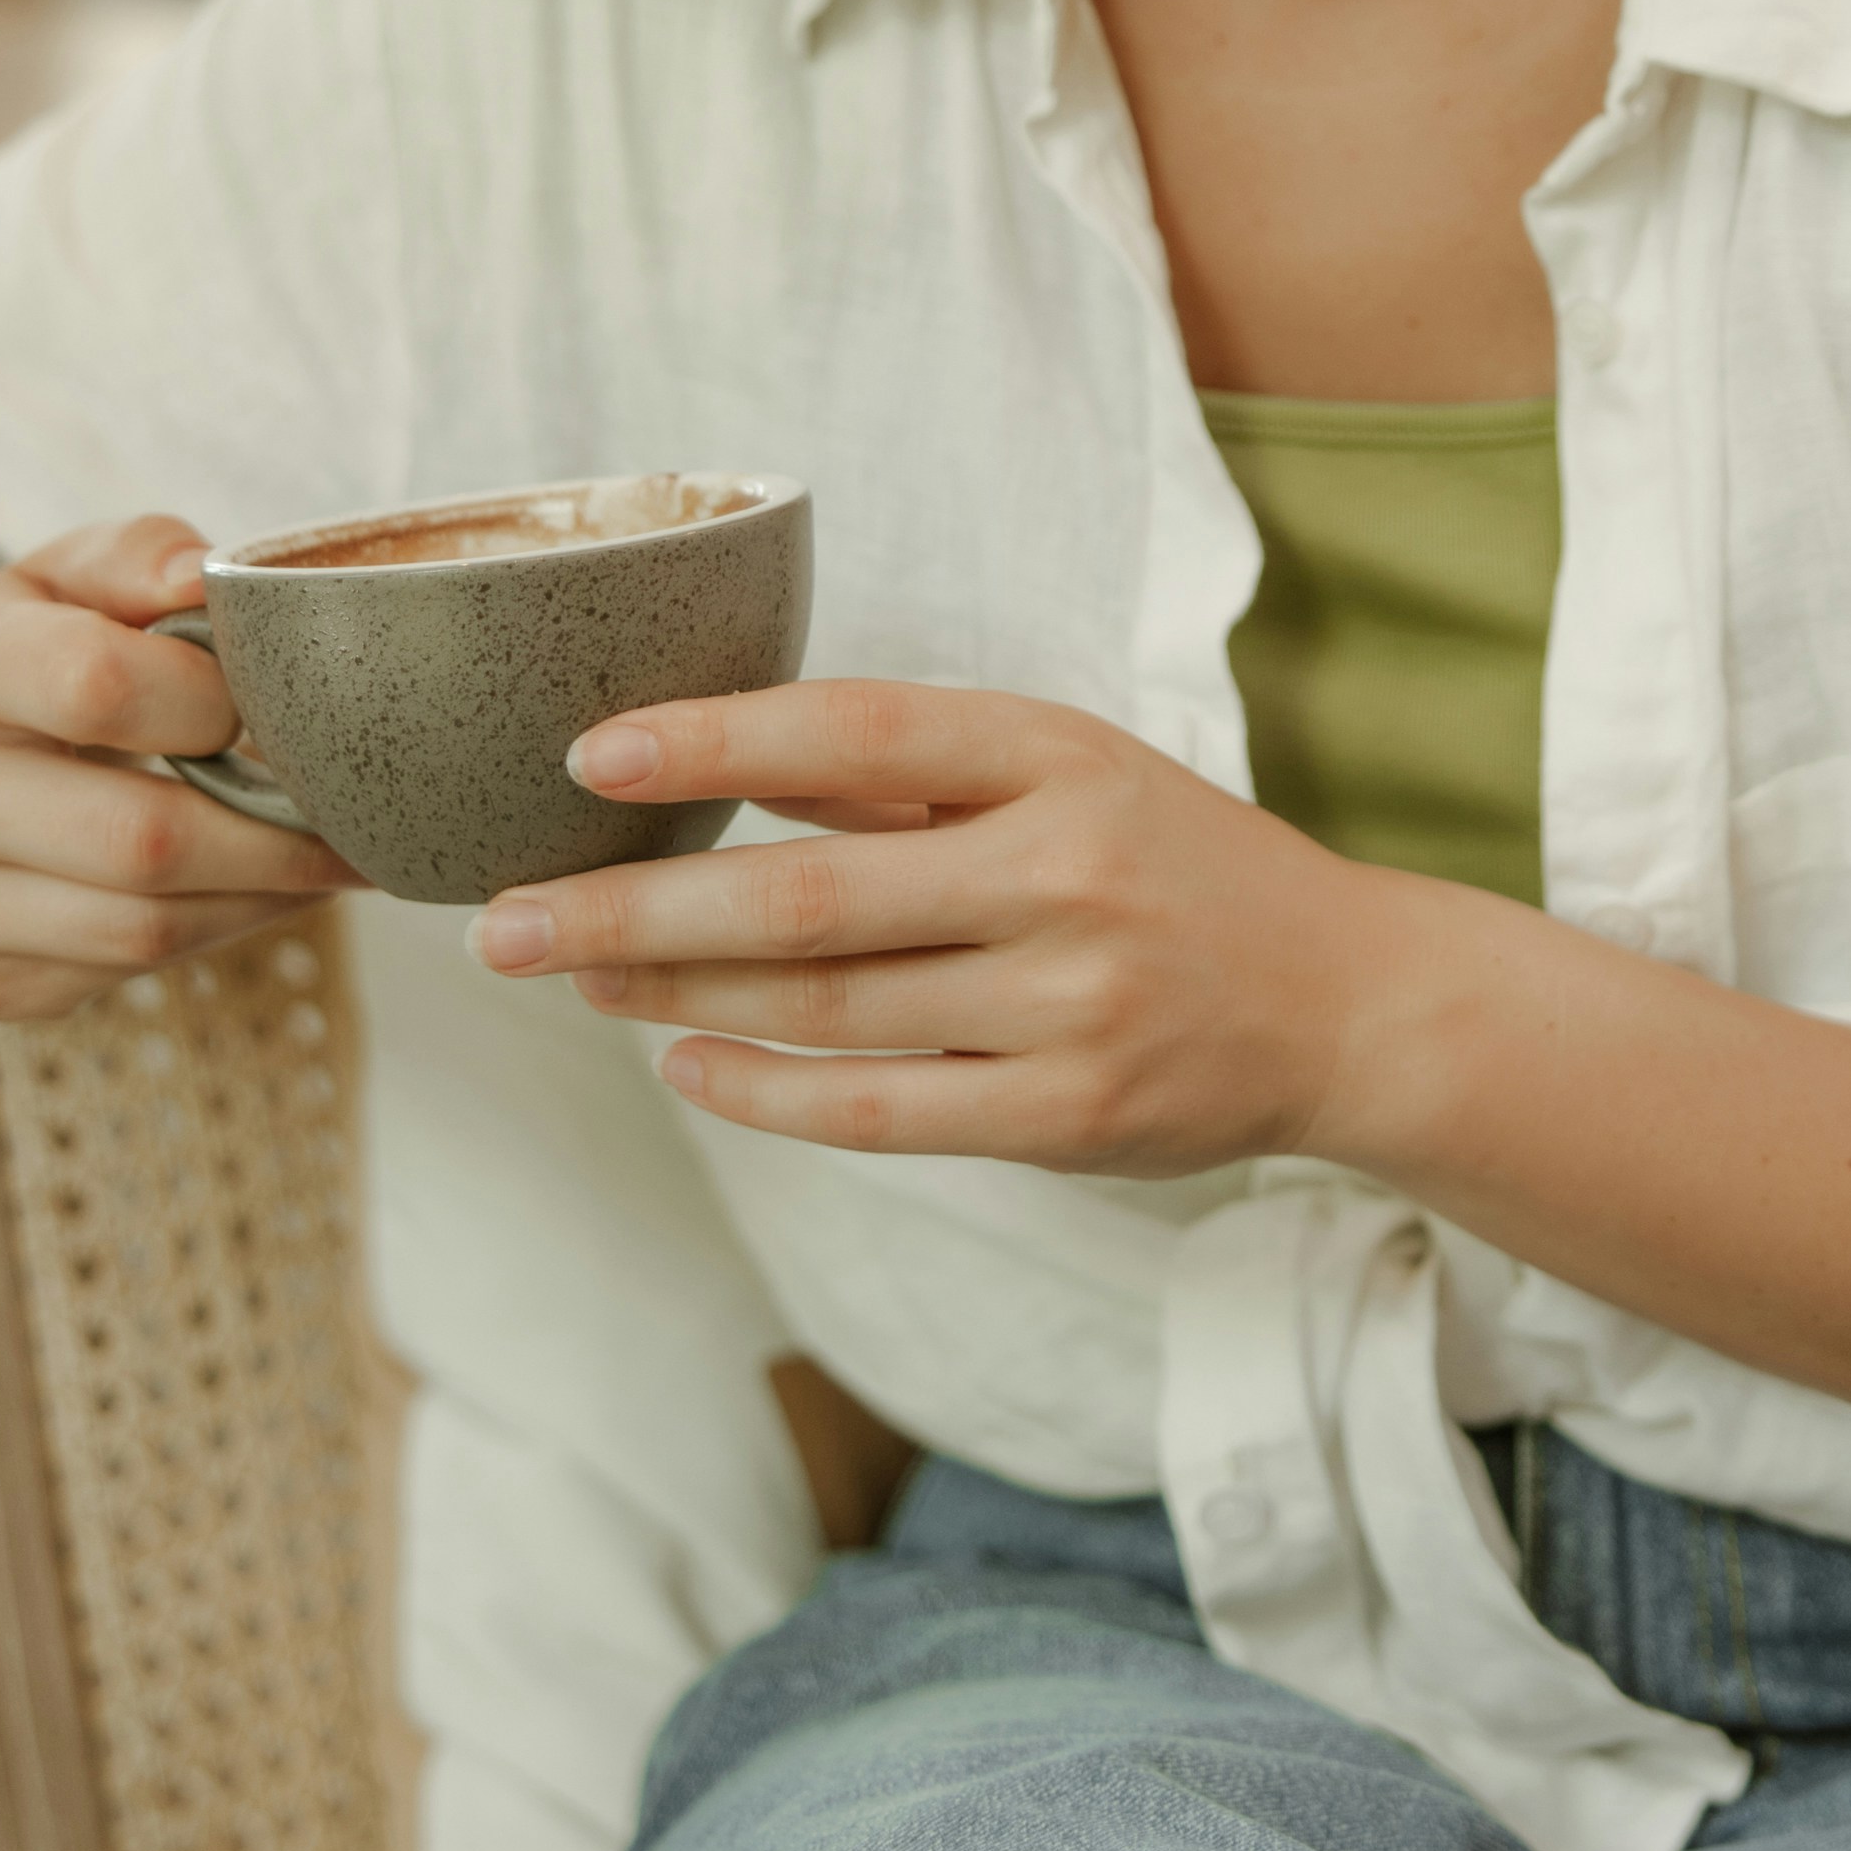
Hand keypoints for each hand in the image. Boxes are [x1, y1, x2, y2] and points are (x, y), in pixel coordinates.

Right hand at [0, 512, 356, 1019]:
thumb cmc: (41, 649)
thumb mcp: (78, 573)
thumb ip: (144, 555)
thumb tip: (209, 578)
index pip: (98, 686)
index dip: (210, 700)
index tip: (264, 704)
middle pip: (140, 841)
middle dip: (274, 836)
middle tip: (354, 815)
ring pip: (147, 930)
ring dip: (262, 898)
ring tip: (322, 858)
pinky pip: (129, 974)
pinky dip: (214, 933)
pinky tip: (244, 891)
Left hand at [470, 681, 1417, 1176]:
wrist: (1347, 1004)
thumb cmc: (1179, 870)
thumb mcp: (1068, 776)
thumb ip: (910, 777)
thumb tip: (729, 760)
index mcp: (1060, 758)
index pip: (861, 732)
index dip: (719, 739)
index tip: (591, 755)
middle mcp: (1068, 874)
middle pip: (809, 893)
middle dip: (636, 907)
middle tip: (503, 920)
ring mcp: (1072, 1003)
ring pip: (826, 1005)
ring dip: (677, 991)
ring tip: (570, 976)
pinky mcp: (1070, 1117)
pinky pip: (882, 1109)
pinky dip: (768, 1088)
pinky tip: (683, 1060)